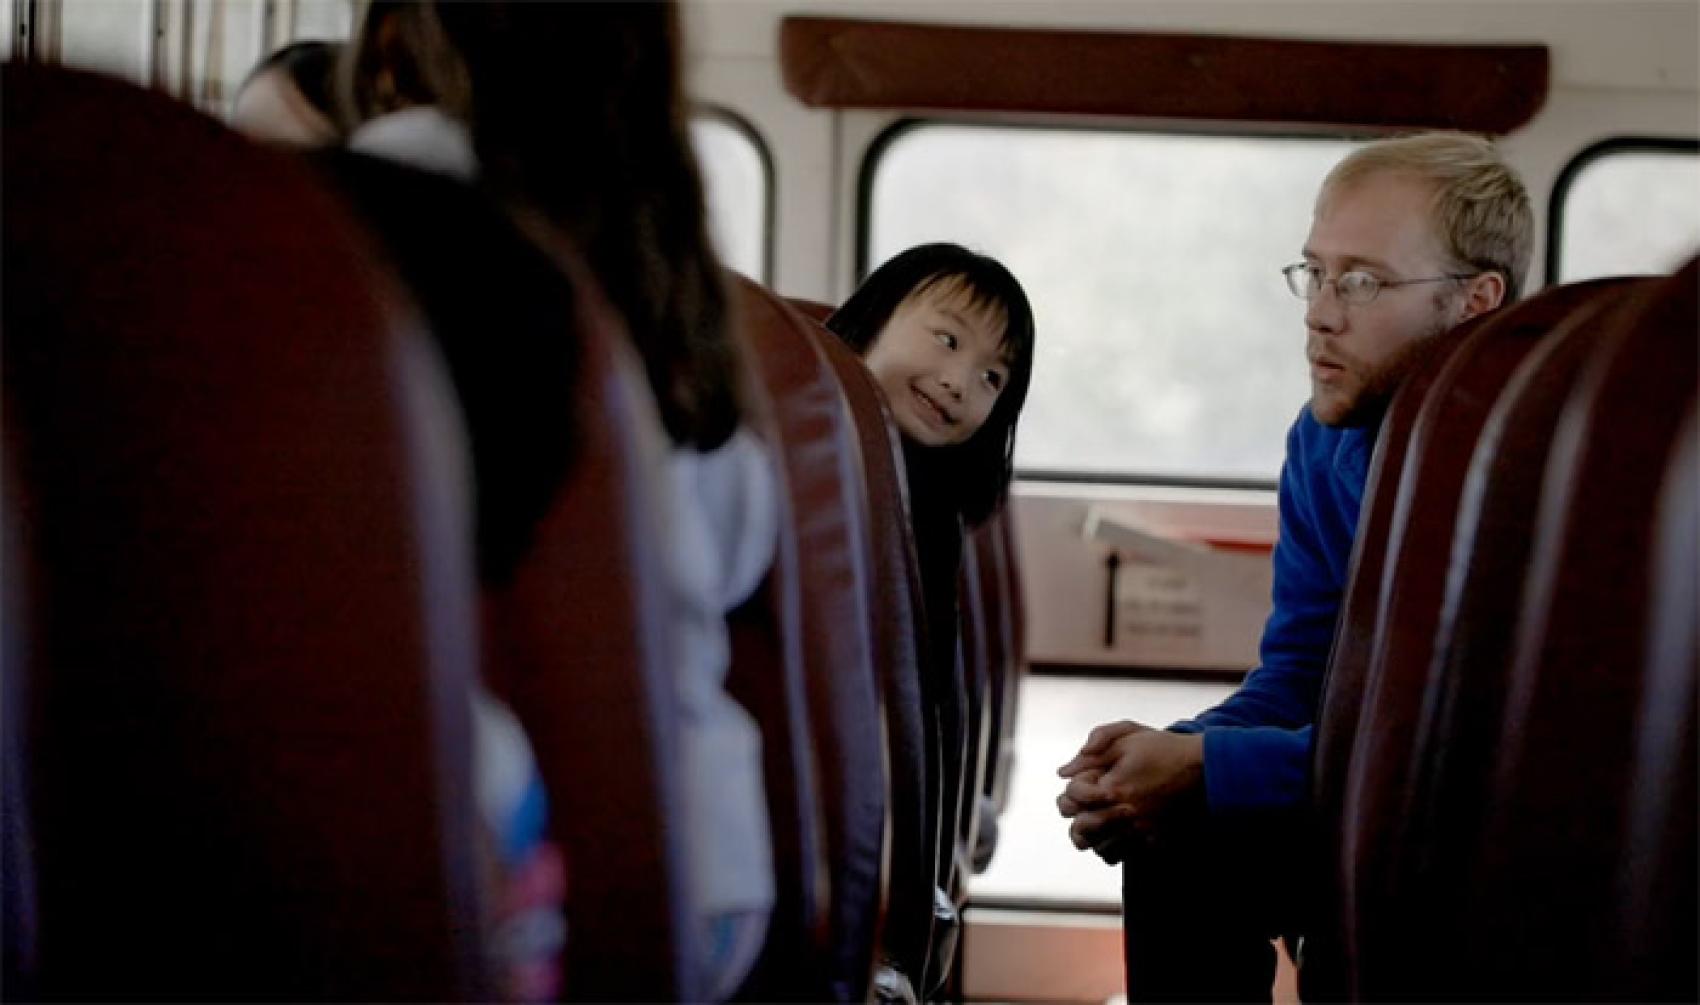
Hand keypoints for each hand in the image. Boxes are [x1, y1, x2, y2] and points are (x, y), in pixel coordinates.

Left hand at [1056, 728, 1204, 857]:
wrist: (1205, 769)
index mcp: (1115, 787)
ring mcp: (1140, 832)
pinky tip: (1114, 831)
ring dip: (1091, 834)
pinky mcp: (1153, 843)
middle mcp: (1125, 815)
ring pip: (1097, 847)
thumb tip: (1064, 770)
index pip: (1072, 796)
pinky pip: (1119, 857)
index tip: (1086, 782)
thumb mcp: (1129, 734)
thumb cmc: (1165, 748)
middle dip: (1076, 815)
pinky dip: (1110, 847)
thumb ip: (1095, 745)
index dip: (1073, 788)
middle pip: (1080, 829)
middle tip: (1083, 806)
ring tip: (1097, 820)